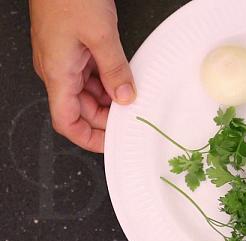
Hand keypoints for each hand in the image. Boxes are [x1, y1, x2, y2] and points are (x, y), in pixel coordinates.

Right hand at [29, 0, 135, 151]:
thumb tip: (125, 96)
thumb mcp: (101, 35)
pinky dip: (107, 80)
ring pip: (87, 92)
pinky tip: (123, 79)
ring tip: (132, 99)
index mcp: (57, 73)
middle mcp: (57, 69)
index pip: (67, 122)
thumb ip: (115, 69)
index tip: (110, 144)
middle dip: (105, 118)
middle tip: (131, 119)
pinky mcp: (72, 47)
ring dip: (108, 99)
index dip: (88, 138)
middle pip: (80, 109)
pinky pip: (89, 74)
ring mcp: (64, 58)